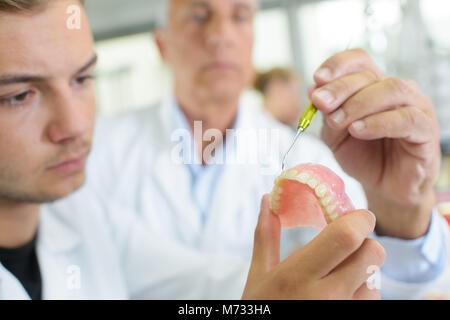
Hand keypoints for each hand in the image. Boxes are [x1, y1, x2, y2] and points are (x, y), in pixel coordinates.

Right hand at [242, 195, 384, 299]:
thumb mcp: (258, 275)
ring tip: (338, 276)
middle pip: (373, 253)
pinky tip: (340, 296)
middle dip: (364, 242)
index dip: (359, 219)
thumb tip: (266, 199)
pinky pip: (372, 299)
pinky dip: (362, 292)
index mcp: (297, 275)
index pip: (346, 237)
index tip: (356, 215)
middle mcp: (326, 295)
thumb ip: (266, 235)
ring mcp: (343, 312)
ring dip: (363, 271)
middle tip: (347, 243)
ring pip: (375, 278)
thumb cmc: (260, 308)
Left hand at [309, 49, 440, 238]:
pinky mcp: (426, 130)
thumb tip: (313, 88)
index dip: (338, 64)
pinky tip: (358, 130)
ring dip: (358, 104)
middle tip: (320, 102)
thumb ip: (327, 114)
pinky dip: (378, 122)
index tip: (318, 78)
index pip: (359, 60)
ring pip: (391, 90)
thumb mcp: (335, 136)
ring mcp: (416, 107)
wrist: (385, 187)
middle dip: (340, 88)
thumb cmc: (363, 157)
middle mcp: (397, 90)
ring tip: (338, 122)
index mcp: (373, 86)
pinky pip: (406, 118)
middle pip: (370, 75)